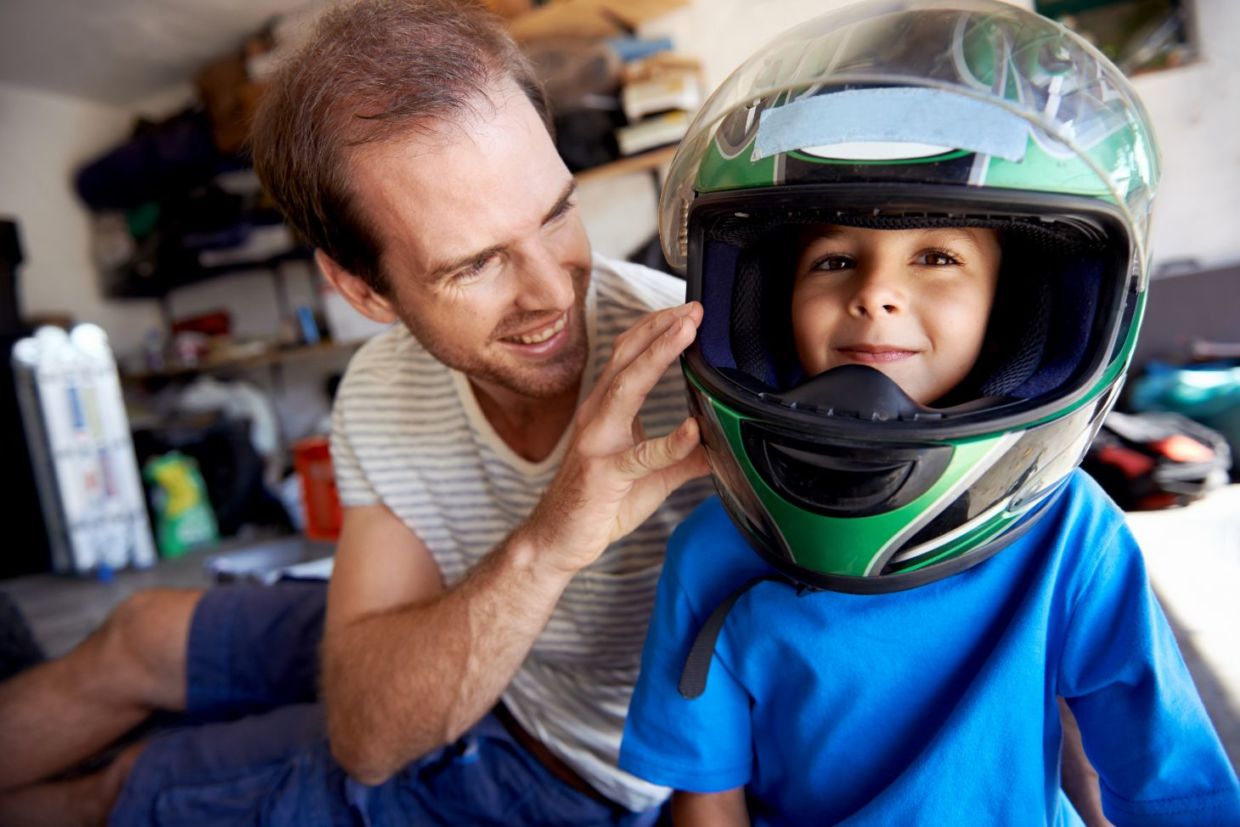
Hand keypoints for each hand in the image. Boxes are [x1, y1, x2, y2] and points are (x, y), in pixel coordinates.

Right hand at [521, 302, 709, 573]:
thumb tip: (724, 446)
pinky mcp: (604, 474)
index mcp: (607, 410)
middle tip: (693, 309)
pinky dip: (670, 442)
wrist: (560, 540)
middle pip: (626, 358)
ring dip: (658, 357)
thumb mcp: (654, 475)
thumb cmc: (603, 503)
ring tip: (686, 334)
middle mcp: (597, 416)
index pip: (629, 356)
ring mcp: (597, 442)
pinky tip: (694, 430)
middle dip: (660, 329)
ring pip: (626, 389)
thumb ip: (686, 458)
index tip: (689, 311)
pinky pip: (640, 455)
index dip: (657, 330)